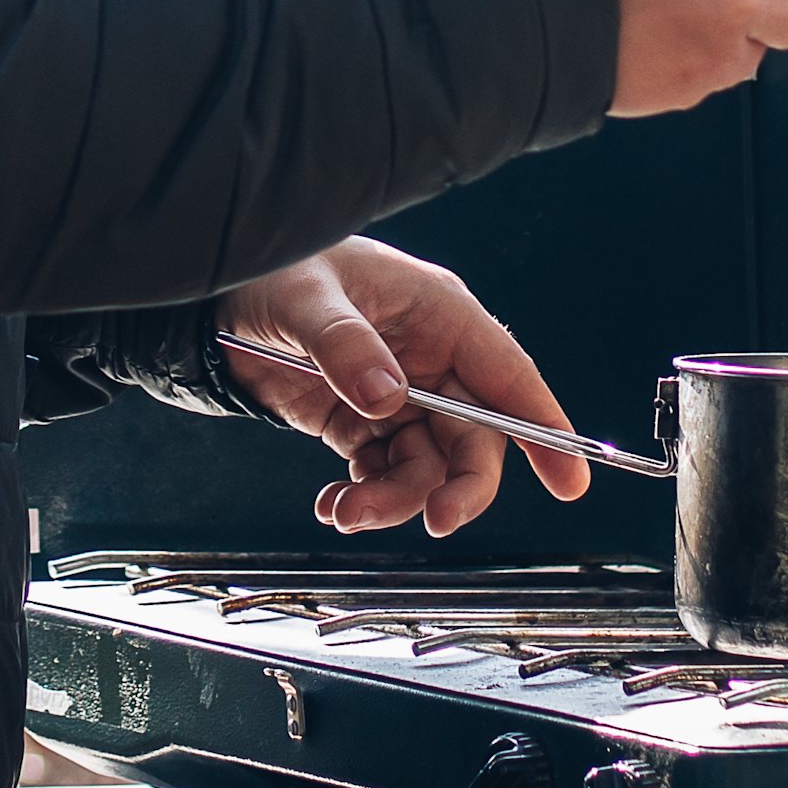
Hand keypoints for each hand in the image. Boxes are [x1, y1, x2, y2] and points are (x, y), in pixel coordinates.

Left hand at [217, 238, 591, 534]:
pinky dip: (364, 499)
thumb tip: (388, 396)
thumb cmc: (277, 267)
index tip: (569, 480)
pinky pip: (384, 475)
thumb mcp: (307, 297)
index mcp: (437, 313)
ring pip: (427, 468)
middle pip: (474, 439)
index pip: (506, 375)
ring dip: (395, 500)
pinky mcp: (361, 423)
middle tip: (435, 519)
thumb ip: (346, 344)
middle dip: (458, 486)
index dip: (544, 427)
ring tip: (347, 510)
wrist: (217, 297)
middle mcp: (428, 359)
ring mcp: (397, 395)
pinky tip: (334, 504)